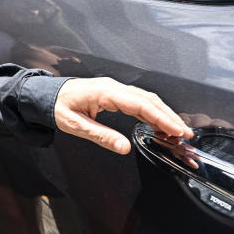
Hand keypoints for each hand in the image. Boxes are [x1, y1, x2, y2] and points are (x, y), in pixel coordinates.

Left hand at [54, 77, 192, 154]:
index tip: (176, 130)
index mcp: (104, 92)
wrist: (47, 94)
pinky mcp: (114, 92)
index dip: (161, 118)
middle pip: (148, 100)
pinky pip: (138, 99)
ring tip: (178, 130)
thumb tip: (124, 147)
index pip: (140, 104)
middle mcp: (113, 86)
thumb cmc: (58, 106)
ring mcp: (114, 87)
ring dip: (164, 113)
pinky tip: (160, 122)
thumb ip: (100, 136)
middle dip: (169, 116)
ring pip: (146, 98)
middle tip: (185, 134)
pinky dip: (153, 110)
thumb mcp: (75, 125)